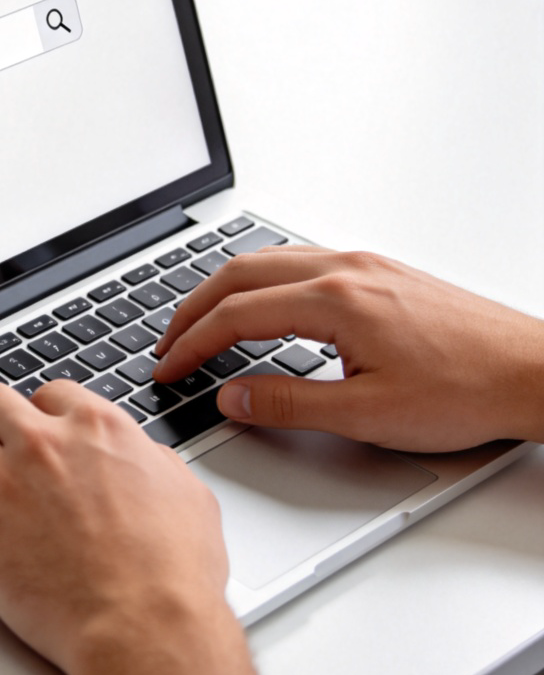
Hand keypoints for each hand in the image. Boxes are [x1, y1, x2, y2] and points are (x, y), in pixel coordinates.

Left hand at [0, 381, 287, 674]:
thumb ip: (155, 462)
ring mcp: (6, 483)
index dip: (39, 412)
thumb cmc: (173, 573)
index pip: (51, 392)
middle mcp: (46, 445)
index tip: (35, 430)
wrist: (146, 627)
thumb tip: (142, 455)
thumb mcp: (187, 494)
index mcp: (97, 429)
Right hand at [154, 247, 543, 451]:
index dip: (192, 343)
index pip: (237, 315)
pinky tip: (261, 301)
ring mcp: (363, 264)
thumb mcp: (369, 415)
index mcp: (336, 300)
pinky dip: (261, 279)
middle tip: (168, 342)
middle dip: (193, 308)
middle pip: (240, 274)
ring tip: (201, 320)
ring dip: (225, 289)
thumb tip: (234, 398)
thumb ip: (290, 405)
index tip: (168, 367)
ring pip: (268, 259)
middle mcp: (345, 269)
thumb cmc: (468, 389)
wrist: (535, 371)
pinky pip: (299, 260)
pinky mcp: (379, 271)